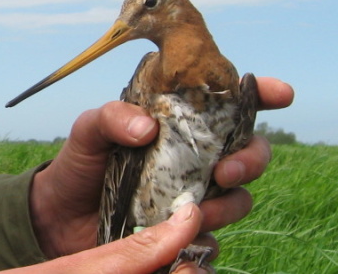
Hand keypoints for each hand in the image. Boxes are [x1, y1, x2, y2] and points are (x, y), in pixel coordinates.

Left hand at [24, 77, 293, 270]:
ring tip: (196, 211)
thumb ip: (111, 118)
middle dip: (251, 159)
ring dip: (227, 205)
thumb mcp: (88, 131)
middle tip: (226, 170)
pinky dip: (204, 244)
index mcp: (181, 124)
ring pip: (238, 200)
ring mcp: (195, 197)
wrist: (57, 218)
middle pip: (250, 152)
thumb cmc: (78, 164)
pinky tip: (186, 242)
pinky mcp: (184, 235)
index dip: (262, 94)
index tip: (280, 93)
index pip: (231, 103)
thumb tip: (147, 128)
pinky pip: (211, 243)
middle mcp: (197, 159)